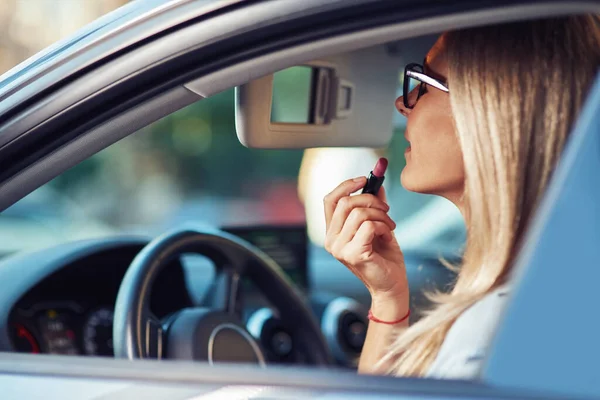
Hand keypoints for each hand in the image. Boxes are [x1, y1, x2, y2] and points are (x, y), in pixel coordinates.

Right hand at [323, 177, 408, 303]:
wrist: (393, 285)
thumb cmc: (385, 257)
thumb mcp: (378, 225)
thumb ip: (374, 205)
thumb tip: (377, 182)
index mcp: (332, 232)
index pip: (330, 200)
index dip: (346, 185)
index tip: (364, 178)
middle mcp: (331, 240)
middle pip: (345, 203)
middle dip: (371, 200)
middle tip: (386, 209)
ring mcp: (339, 249)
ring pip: (359, 213)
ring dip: (381, 215)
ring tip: (390, 226)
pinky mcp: (353, 254)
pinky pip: (369, 226)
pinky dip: (384, 227)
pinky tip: (388, 237)